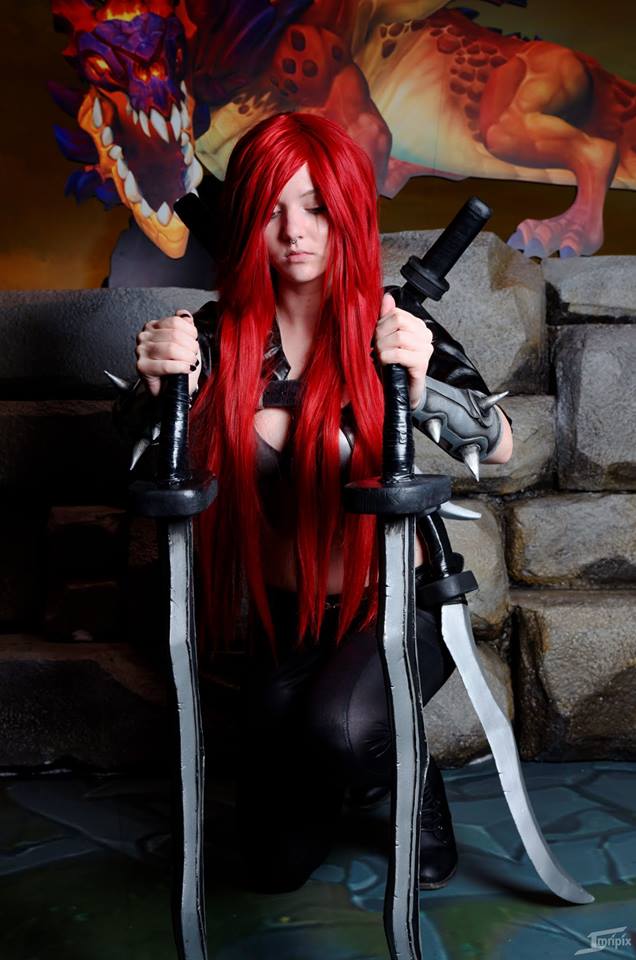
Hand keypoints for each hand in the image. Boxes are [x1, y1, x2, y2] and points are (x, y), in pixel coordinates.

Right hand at [135, 309, 200, 396]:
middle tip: (193, 357)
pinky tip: (186, 369)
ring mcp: (141, 351)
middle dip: (190, 347)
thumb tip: (184, 314)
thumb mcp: (186, 344)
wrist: (172, 391)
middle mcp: (144, 336)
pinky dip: (181, 367)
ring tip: (190, 363)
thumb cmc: (178, 368)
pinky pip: (166, 364)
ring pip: (171, 348)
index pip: (176, 321)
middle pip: (174, 334)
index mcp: (153, 327)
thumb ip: (185, 327)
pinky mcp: (142, 367)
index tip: (194, 343)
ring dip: (187, 357)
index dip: (191, 333)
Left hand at [374, 293, 432, 407]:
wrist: (401, 392)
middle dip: (381, 334)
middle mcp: (425, 335)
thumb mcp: (386, 339)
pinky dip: (387, 357)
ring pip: (399, 337)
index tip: (376, 338)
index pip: (397, 313)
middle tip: (376, 347)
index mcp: (418, 326)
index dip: (381, 324)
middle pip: (398, 322)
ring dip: (383, 347)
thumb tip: (387, 297)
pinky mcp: (422, 364)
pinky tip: (384, 363)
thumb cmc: (393, 366)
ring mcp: (426, 350)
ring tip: (380, 356)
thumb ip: (386, 318)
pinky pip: (400, 354)